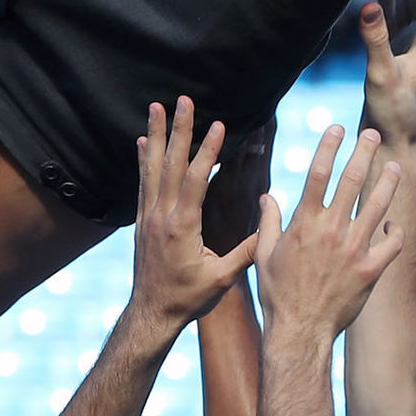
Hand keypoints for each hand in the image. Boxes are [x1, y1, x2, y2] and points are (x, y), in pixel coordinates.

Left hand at [129, 99, 264, 341]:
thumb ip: (246, 253)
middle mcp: (162, 216)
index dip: (208, 151)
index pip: (196, 180)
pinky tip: (142, 141)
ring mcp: (149, 217)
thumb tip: (273, 230)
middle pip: (171, 164)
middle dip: (178, 130)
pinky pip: (142, 183)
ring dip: (156, 136)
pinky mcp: (141, 221)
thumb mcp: (221, 279)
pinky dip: (143, 160)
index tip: (219, 125)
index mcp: (183, 227)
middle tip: (182, 101)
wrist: (151, 314)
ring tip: (155, 107)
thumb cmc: (188, 300)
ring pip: (152, 168)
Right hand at [254, 123, 403, 351]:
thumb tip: (267, 196)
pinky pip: (392, 243)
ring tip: (394, 166)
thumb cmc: (277, 295)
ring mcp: (354, 250)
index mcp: (304, 223)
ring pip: (378, 205)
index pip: (319, 172)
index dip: (330, 145)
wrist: (299, 332)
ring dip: (387, 182)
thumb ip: (268, 222)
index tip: (338, 127)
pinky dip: (395, 229)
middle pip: (352, 180)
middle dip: (365, 152)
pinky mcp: (371, 270)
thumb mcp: (263, 255)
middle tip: (375, 134)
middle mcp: (332, 230)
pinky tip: (393, 223)